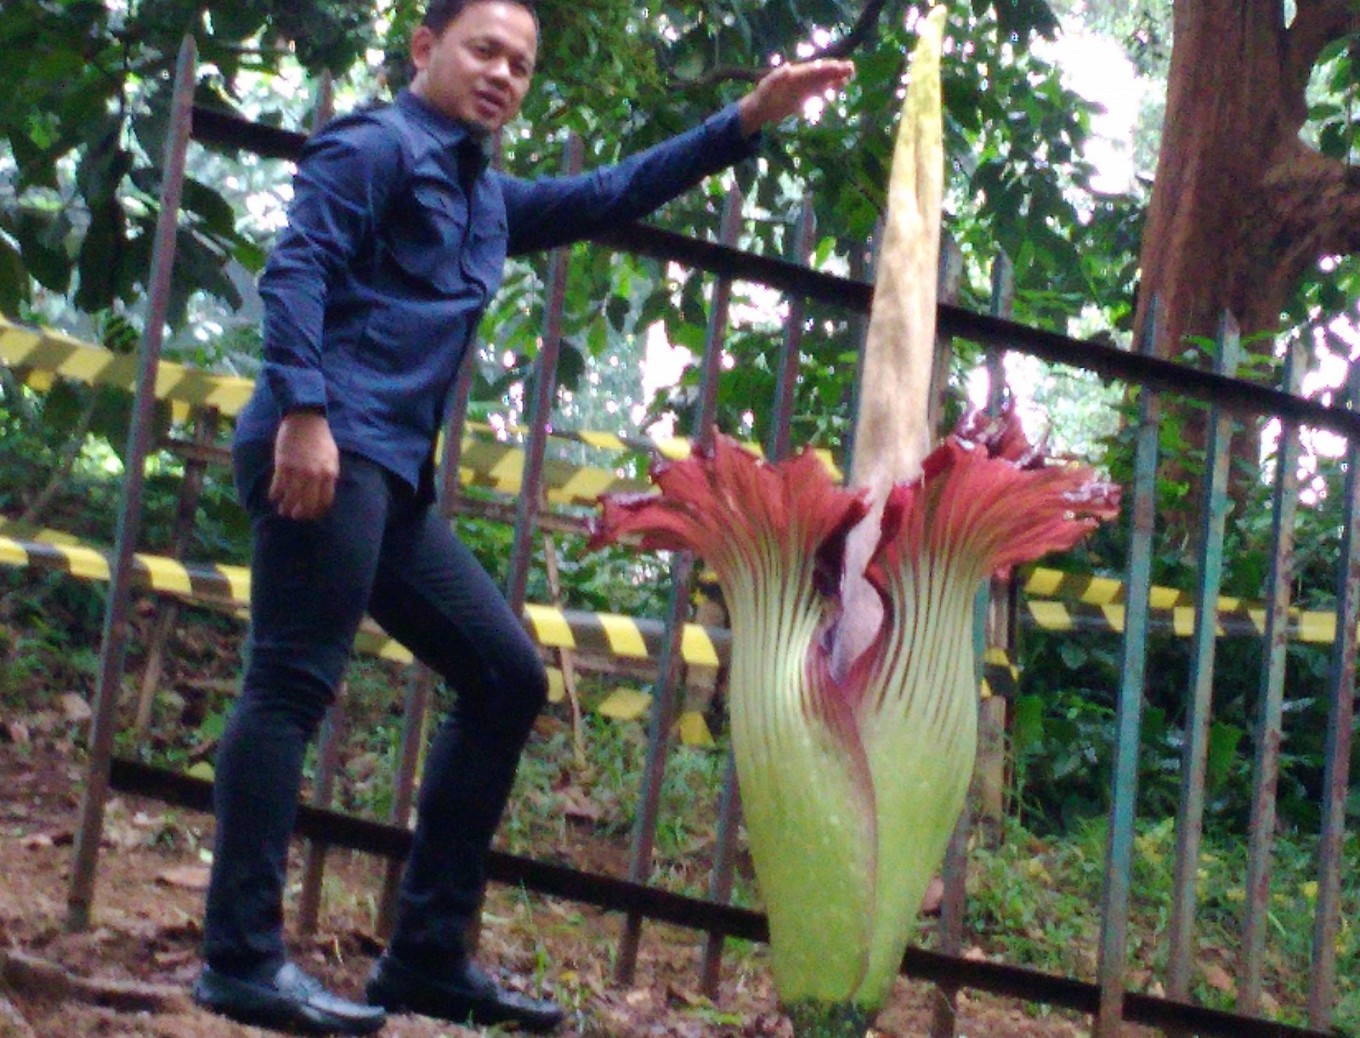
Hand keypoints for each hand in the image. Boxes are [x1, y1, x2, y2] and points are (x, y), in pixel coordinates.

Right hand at [269, 411, 338, 519]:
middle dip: (300, 514)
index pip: (324, 501)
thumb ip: (329, 475)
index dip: (317, 511)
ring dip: (285, 507)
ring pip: (290, 498)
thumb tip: (324, 492)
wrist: (306, 419)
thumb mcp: (332, 458)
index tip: (311, 514)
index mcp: (330, 474)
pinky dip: (275, 495)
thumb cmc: (320, 438)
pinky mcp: (283, 465)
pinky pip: (277, 487)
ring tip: (282, 510)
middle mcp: (315, 476)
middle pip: (307, 504)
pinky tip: (273, 497)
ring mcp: (298, 471)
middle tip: (295, 516)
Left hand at [737, 58, 854, 134]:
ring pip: (822, 80)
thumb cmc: (761, 98)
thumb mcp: (766, 88)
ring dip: (835, 78)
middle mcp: (801, 79)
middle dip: (835, 70)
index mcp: (794, 75)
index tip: (838, 66)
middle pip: (821, 73)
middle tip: (852, 68)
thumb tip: (787, 67)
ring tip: (850, 76)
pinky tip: (840, 86)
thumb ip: (776, 78)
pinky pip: (819, 90)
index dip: (826, 68)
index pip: (813, 69)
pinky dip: (829, 88)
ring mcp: (803, 88)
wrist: (759, 110)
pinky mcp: (804, 97)